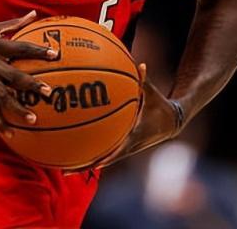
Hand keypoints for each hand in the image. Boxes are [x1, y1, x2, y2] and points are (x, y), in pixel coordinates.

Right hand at [0, 10, 55, 136]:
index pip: (21, 48)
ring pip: (3, 97)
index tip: (54, 54)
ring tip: (33, 119)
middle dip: (32, 85)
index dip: (38, 51)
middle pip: (15, 76)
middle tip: (48, 92)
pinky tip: (11, 132)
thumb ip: (14, 24)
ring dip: (18, 108)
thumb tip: (33, 14)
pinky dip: (0, 122)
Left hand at [66, 63, 181, 172]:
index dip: (102, 158)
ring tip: (65, 169)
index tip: (86, 162)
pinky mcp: (124, 147)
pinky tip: (78, 153)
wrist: (171, 122)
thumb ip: (144, 80)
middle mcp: (128, 146)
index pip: (116, 150)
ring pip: (103, 160)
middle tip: (65, 171)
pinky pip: (106, 153)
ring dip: (86, 165)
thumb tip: (140, 65)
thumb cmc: (159, 106)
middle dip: (85, 166)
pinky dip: (93, 155)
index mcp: (134, 136)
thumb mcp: (153, 94)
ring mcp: (125, 149)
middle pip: (104, 161)